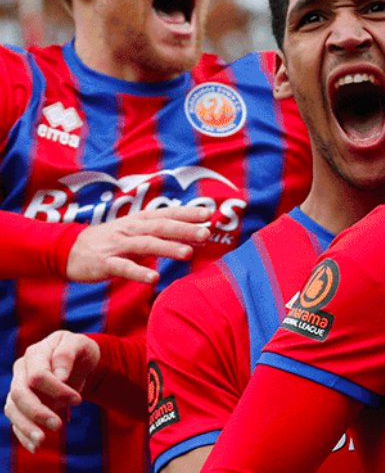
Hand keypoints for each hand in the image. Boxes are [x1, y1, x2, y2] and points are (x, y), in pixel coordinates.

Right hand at [4, 331, 98, 452]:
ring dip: (26, 427)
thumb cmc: (79, 351)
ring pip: (13, 409)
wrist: (78, 360)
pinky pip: (16, 420)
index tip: (79, 400)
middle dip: (38, 412)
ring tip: (41, 442)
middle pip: (20, 394)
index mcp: (35, 353)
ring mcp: (18, 387)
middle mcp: (21, 371)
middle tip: (58, 426)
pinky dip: (23, 435)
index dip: (56, 389)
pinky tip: (34, 447)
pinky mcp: (21, 404)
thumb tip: (59, 376)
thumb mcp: (80, 344)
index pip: (37, 376)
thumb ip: (67, 354)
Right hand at [65, 206, 210, 283]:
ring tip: (188, 253)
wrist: (68, 250)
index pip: (166, 213)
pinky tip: (154, 278)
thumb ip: (162, 234)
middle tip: (206, 233)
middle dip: (184, 229)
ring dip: (168, 248)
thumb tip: (195, 237)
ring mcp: (117, 245)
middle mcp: (130, 229)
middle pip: (160, 227)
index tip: (208, 213)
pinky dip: (139, 272)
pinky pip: (123, 268)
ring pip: (145, 245)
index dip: (187, 213)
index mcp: (139, 220)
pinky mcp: (105, 263)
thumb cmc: (110, 241)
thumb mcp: (135, 232)